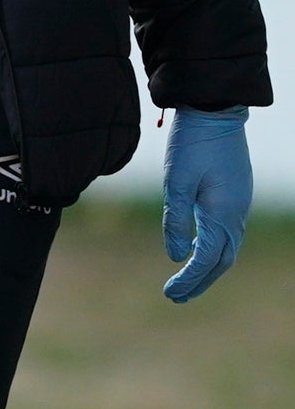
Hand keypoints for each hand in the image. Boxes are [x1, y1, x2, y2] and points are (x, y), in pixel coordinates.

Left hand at [162, 106, 251, 302]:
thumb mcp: (177, 182)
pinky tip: (194, 249)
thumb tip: (176, 257)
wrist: (214, 111)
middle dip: (199, 280)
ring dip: (206, 266)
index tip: (170, 294)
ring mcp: (238, 204)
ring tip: (183, 281)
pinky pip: (226, 232)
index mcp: (224, 213)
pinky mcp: (234, 195)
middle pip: (222, 259)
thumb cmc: (192, 145)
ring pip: (226, 247)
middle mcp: (236, 213)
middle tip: (175, 297)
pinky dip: (211, 248)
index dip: (190, 279)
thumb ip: (176, 220)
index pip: (207, 258)